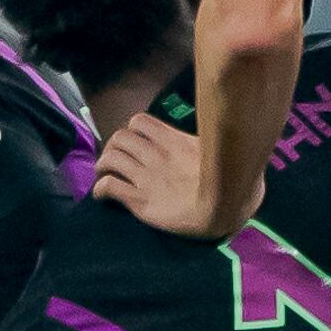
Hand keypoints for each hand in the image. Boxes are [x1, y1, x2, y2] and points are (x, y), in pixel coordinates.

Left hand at [92, 111, 247, 235]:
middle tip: (115, 158)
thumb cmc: (229, 181)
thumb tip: (213, 136)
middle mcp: (155, 155)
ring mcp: (146, 177)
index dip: (131, 130)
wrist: (223, 208)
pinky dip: (100, 189)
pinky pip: (109, 186)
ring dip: (103, 164)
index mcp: (173, 141)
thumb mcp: (216, 150)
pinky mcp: (140, 200)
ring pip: (110, 158)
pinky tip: (102, 195)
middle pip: (119, 137)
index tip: (133, 141)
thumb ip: (203, 143)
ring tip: (104, 173)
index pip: (140, 122)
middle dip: (112, 146)